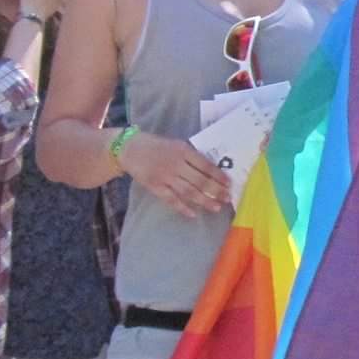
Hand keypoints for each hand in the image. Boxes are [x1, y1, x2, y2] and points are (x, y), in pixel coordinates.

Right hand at [117, 130, 231, 218]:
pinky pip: (172, 200)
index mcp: (183, 150)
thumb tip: (210, 171)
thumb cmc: (155, 145)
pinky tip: (193, 214)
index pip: (205, 165)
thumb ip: (190, 156)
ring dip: (204, 201)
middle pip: (200, 181)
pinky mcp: (155, 187)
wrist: (129, 148)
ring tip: (216, 207)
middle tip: (227, 198)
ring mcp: (165, 177)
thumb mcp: (176, 144)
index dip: (218, 176)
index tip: (229, 184)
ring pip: (189, 192)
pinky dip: (183, 208)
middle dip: (216, 191)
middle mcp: (176, 164)